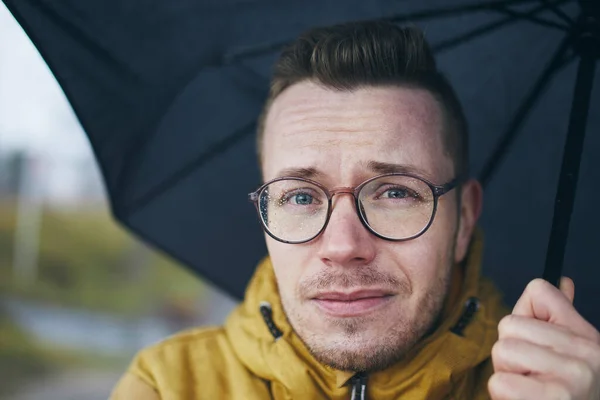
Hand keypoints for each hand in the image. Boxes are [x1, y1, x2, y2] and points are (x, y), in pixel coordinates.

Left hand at [488, 277, 599, 398]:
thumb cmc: (575, 393)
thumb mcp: (578, 354)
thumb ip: (562, 318)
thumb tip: (561, 281)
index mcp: (587, 337)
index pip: (539, 291)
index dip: (526, 316)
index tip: (538, 341)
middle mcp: (585, 354)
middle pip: (508, 325)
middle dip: (511, 353)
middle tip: (533, 376)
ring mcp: (570, 378)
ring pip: (501, 351)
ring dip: (507, 375)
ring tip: (531, 390)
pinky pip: (499, 382)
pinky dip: (505, 396)